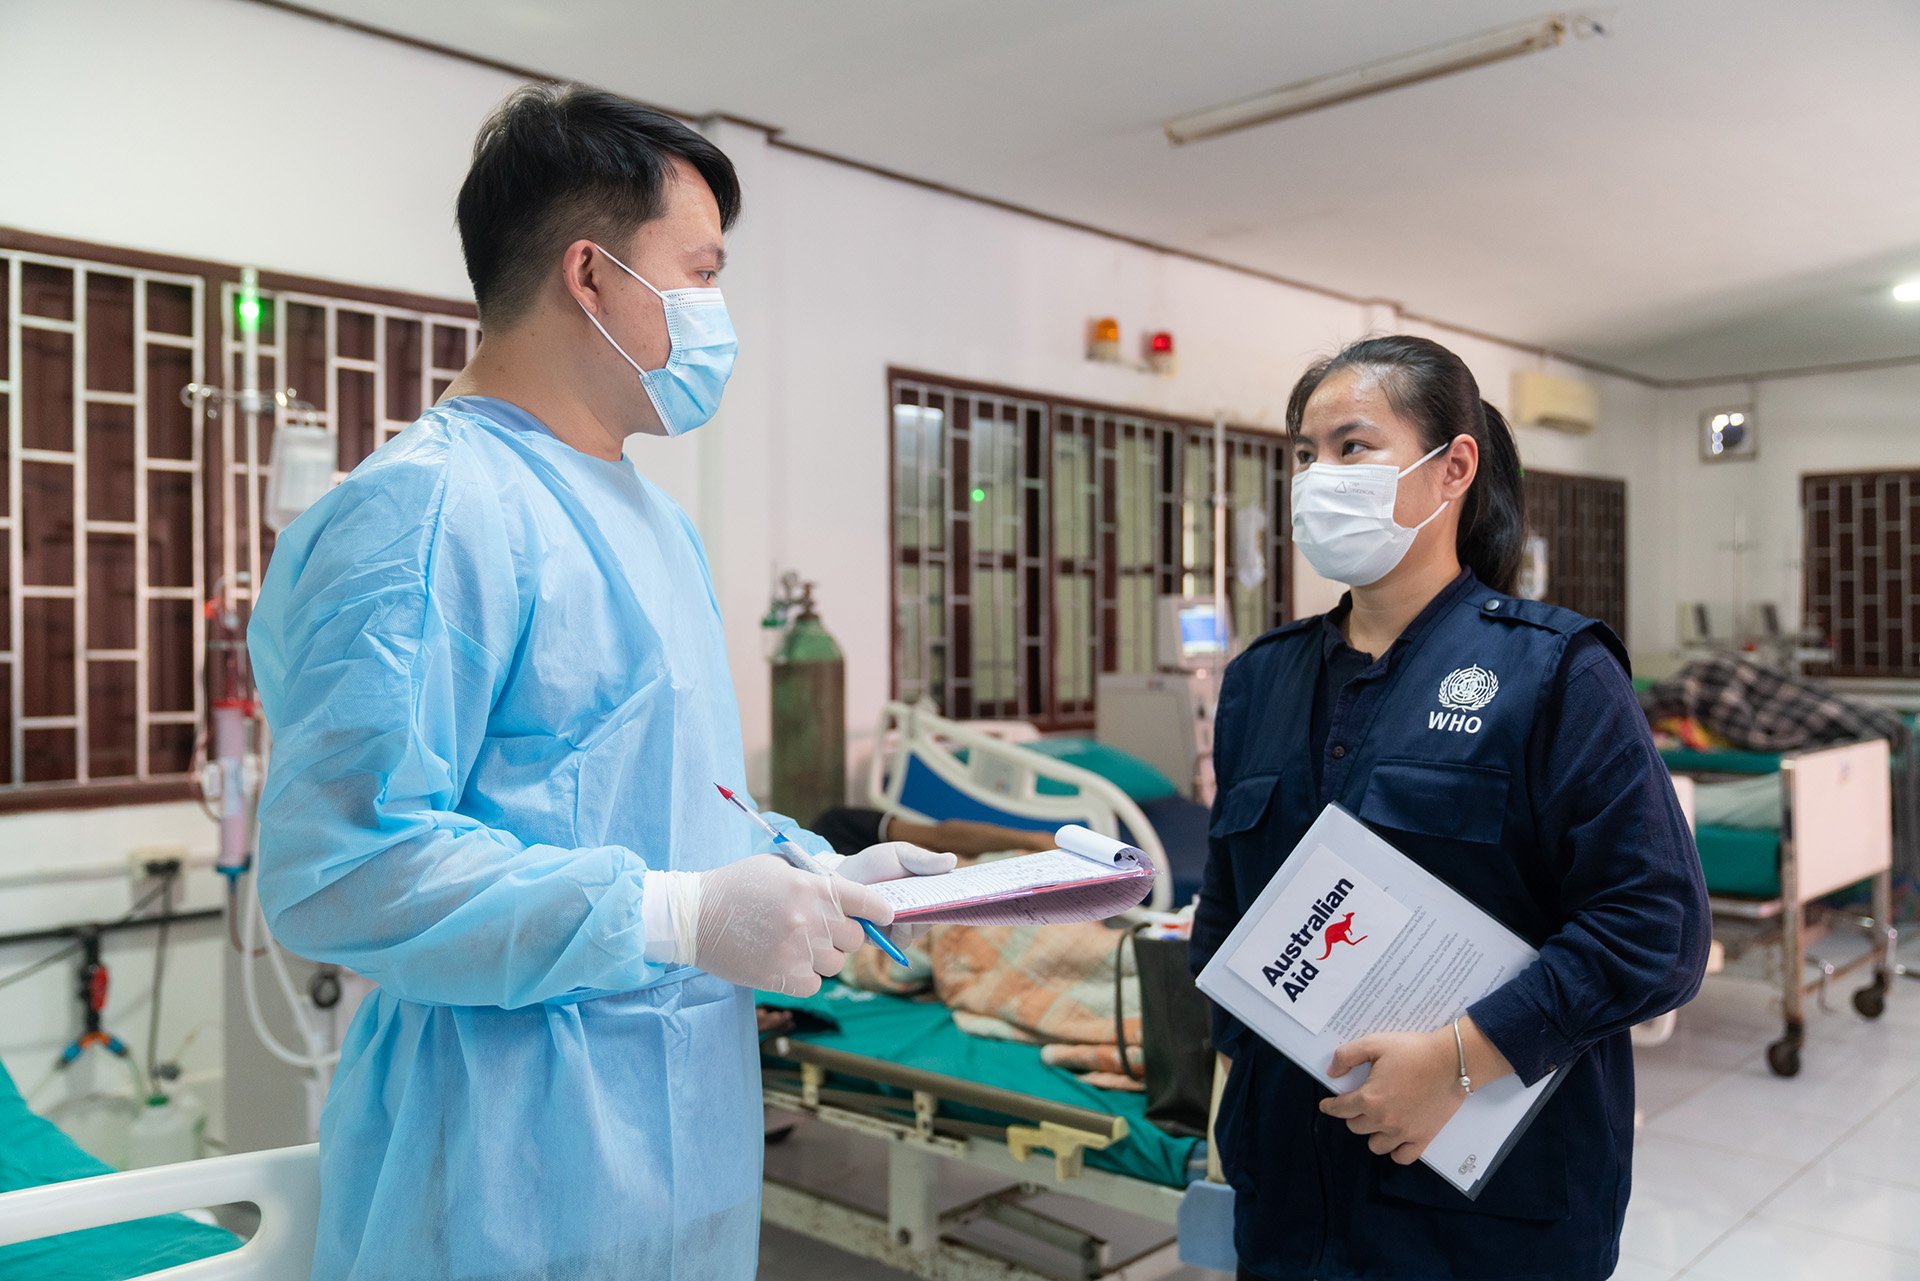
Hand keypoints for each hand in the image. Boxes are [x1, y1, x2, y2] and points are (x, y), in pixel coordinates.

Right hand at [689, 855, 895, 996]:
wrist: (695, 916)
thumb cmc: (736, 886)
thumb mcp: (778, 868)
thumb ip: (813, 880)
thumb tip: (847, 896)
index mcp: (812, 887)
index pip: (867, 902)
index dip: (879, 911)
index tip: (883, 916)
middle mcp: (810, 919)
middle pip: (854, 938)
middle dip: (842, 935)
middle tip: (820, 931)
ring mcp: (798, 951)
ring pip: (835, 964)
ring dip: (822, 958)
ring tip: (795, 946)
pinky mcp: (783, 977)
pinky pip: (814, 984)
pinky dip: (804, 977)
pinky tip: (784, 962)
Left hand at [833, 841, 955, 945]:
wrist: (842, 878)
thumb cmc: (874, 864)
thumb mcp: (899, 854)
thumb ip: (924, 860)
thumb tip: (953, 860)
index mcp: (928, 889)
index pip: (952, 897)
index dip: (960, 897)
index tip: (966, 894)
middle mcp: (920, 910)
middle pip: (938, 916)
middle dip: (932, 910)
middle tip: (924, 900)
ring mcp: (904, 926)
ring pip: (919, 931)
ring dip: (911, 921)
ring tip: (897, 908)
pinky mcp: (887, 939)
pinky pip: (901, 942)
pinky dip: (896, 931)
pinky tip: (885, 919)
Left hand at [1318, 1029, 1467, 1164]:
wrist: (1452, 1061)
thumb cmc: (1413, 1050)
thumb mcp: (1375, 1043)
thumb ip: (1347, 1056)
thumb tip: (1332, 1072)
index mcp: (1369, 1099)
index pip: (1341, 1109)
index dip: (1330, 1106)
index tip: (1326, 1105)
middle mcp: (1384, 1120)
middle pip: (1356, 1127)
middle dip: (1353, 1115)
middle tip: (1359, 1104)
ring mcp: (1404, 1133)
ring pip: (1376, 1145)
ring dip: (1372, 1133)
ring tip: (1377, 1121)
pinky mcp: (1423, 1138)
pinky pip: (1402, 1157)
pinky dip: (1396, 1151)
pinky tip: (1395, 1139)